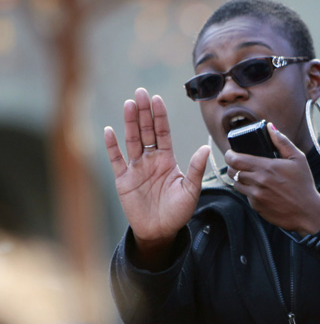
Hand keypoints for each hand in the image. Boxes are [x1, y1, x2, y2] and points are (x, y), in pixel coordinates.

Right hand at [104, 88, 209, 256]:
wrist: (160, 231)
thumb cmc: (178, 211)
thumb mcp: (191, 190)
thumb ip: (196, 169)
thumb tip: (205, 148)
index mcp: (167, 160)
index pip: (163, 132)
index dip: (160, 116)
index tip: (157, 99)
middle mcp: (151, 160)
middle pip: (146, 131)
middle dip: (144, 112)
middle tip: (140, 93)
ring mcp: (136, 168)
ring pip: (132, 140)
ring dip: (130, 123)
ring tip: (128, 104)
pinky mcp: (123, 179)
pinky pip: (116, 159)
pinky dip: (112, 146)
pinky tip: (109, 131)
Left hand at [225, 123, 319, 235]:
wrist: (307, 212)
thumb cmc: (304, 184)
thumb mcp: (298, 159)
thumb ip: (282, 142)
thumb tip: (269, 126)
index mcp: (266, 167)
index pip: (235, 159)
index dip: (229, 154)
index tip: (231, 152)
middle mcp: (258, 182)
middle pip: (232, 171)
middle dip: (232, 165)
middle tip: (238, 163)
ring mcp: (256, 196)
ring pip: (236, 184)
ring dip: (239, 178)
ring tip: (249, 175)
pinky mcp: (256, 207)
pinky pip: (246, 196)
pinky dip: (249, 190)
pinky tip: (260, 188)